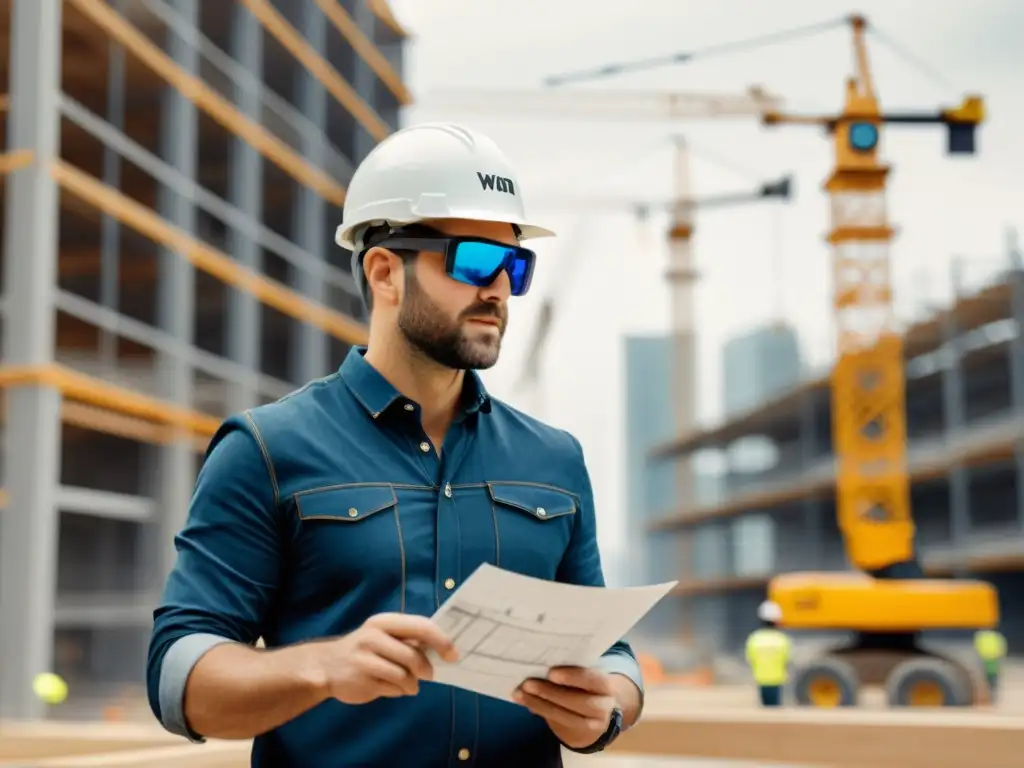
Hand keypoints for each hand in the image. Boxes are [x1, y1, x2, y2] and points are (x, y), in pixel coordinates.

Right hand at [317, 613, 458, 704]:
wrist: (327, 665)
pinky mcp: (362, 680)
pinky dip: (400, 691)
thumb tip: (443, 649)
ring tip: (409, 685)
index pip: (421, 626)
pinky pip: (393, 688)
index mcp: (385, 622)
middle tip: (429, 675)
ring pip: (404, 675)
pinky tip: (393, 687)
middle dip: (426, 668)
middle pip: (413, 655)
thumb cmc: (365, 649)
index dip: (441, 641)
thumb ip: (409, 639)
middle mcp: (373, 637)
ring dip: (412, 684)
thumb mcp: (385, 636)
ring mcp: (365, 659)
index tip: (453, 654)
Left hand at [512, 666, 616, 749]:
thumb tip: (543, 661)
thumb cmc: (586, 685)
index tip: (551, 673)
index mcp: (605, 687)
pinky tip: (523, 701)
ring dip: (538, 704)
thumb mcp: (586, 676)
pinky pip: (555, 722)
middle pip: (577, 702)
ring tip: (519, 693)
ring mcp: (591, 725)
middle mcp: (602, 708)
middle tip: (528, 683)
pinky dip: (537, 710)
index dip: (573, 677)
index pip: (593, 681)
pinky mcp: (576, 735)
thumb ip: (572, 670)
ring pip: (563, 715)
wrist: (597, 715)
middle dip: (550, 693)